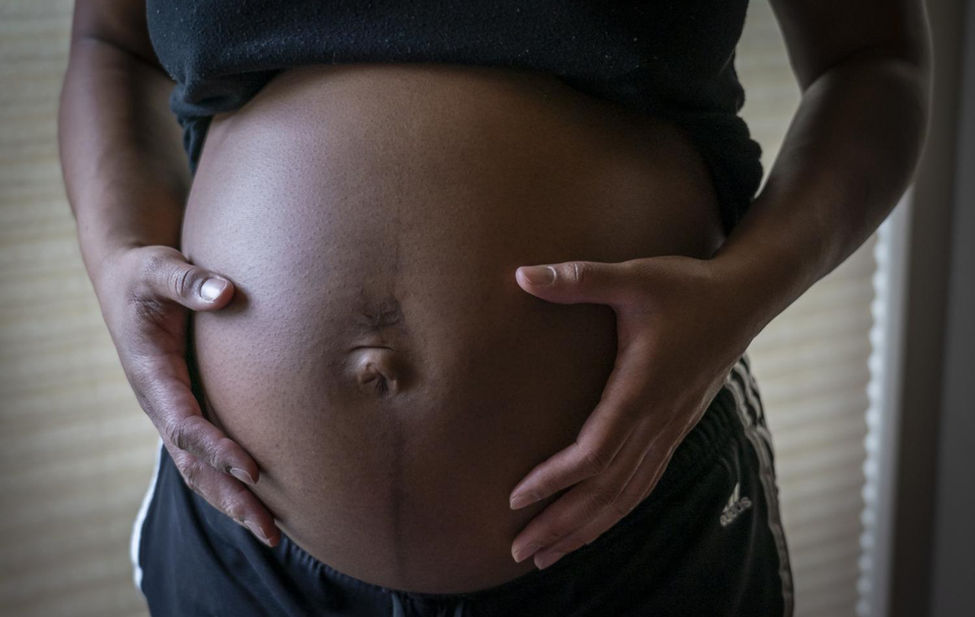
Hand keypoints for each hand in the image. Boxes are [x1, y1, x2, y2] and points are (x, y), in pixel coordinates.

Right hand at [94, 245, 279, 546]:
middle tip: (268, 530)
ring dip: (232, 500)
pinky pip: (205, 454)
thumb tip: (225, 291)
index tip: (253, 469)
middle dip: (230, 497)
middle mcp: (161, 402)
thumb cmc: (145, 274)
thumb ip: (188, 281)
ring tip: (270, 532)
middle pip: (194, 463)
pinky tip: (261, 498)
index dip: (217, 448)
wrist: (127, 280)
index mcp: (152, 375)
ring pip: (199, 468)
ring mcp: (173, 409)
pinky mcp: (186, 407)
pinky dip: (229, 481)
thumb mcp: (160, 269)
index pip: (185, 423)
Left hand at [508, 255, 752, 568]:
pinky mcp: (675, 430)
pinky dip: (615, 512)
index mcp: (642, 390)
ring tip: (546, 555)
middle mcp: (658, 421)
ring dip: (586, 529)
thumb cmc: (685, 287)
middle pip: (606, 489)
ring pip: (626, 495)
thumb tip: (519, 274)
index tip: (516, 498)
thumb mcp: (631, 277)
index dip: (554, 479)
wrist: (743, 300)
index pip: (594, 451)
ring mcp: (670, 430)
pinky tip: (593, 527)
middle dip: (561, 523)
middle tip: (518, 552)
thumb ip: (577, 279)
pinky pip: (643, 483)